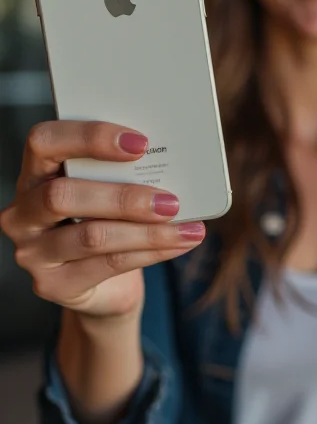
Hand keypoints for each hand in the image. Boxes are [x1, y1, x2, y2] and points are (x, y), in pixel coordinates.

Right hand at [0, 121, 205, 319]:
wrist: (105, 283)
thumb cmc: (108, 218)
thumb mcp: (110, 187)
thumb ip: (124, 169)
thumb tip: (174, 156)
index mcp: (35, 172)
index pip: (45, 141)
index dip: (89, 137)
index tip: (141, 143)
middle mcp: (23, 212)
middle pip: (62, 195)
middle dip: (124, 197)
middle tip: (170, 201)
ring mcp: (32, 253)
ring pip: (91, 236)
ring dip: (147, 231)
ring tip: (187, 227)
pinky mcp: (53, 285)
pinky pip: (108, 264)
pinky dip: (151, 252)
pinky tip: (180, 243)